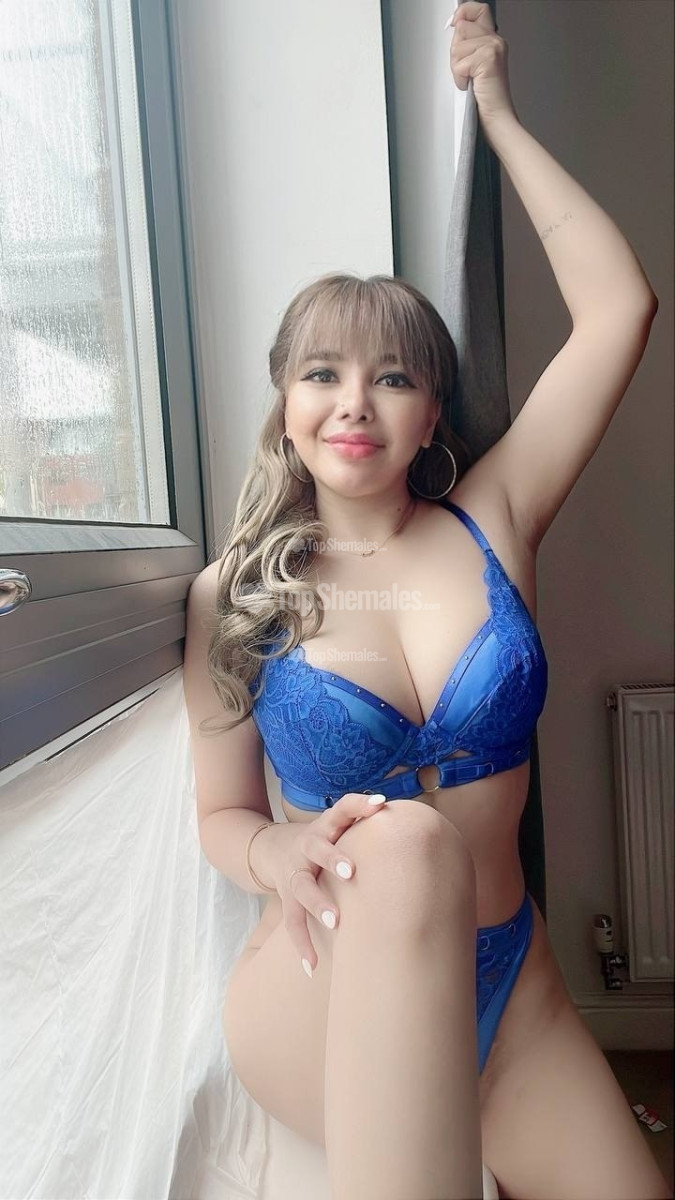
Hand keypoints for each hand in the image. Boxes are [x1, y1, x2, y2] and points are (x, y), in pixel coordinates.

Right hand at [270, 791, 386, 972]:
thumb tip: (426, 831)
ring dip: (318, 904)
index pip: (342, 808)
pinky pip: (292, 922)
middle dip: (332, 858)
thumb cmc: (327, 840)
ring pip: (302, 887)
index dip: (360, 805)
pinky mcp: (286, 897)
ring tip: (337, 923)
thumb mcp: (343, 826)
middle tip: (352, 871)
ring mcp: (294, 872)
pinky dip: (302, 945)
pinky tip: (313, 967)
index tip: (380, 804)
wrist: (275, 848)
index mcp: (326, 825)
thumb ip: (372, 827)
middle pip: (316, 848)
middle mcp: (307, 845)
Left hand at [447, 1, 517, 128]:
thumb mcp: (475, 65)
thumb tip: (455, 26)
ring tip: (470, 79)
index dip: (463, 13)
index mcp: (493, 40)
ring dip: (457, 68)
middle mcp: (495, 40)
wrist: (497, 118)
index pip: (478, 10)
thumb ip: (467, 44)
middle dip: (456, 51)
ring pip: (457, 47)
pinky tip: (471, 85)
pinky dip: (460, 78)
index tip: (454, 23)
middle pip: (462, 28)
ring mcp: (493, 48)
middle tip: (466, 70)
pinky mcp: (487, 59)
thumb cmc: (485, 98)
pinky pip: (459, 64)